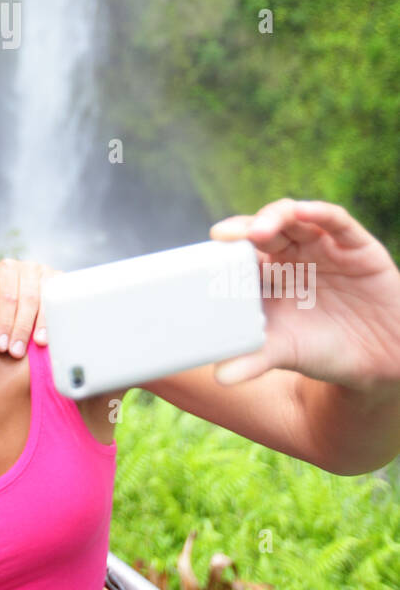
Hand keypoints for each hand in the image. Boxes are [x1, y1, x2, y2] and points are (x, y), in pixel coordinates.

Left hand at [0, 258, 58, 356]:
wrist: (19, 285)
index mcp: (7, 268)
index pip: (7, 296)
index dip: (4, 321)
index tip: (1, 345)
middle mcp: (29, 268)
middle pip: (28, 299)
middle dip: (21, 328)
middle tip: (16, 352)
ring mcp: (48, 274)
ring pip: (47, 299)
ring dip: (43, 323)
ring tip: (39, 344)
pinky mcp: (63, 282)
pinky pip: (63, 300)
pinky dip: (59, 318)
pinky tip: (56, 334)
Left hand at [209, 198, 399, 391]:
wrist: (380, 361)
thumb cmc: (324, 350)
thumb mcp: (286, 353)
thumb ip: (254, 359)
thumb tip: (220, 377)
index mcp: (269, 276)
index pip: (242, 252)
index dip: (226, 248)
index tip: (209, 249)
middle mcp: (293, 256)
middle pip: (263, 229)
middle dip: (245, 229)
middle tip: (226, 237)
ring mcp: (323, 247)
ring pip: (294, 219)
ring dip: (274, 218)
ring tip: (257, 231)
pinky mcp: (355, 246)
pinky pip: (336, 221)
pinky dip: (318, 212)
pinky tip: (304, 212)